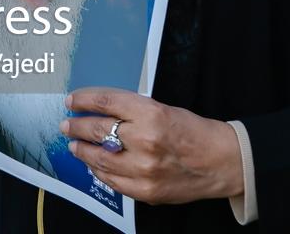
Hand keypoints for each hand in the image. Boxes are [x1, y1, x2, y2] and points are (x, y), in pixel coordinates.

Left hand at [62, 88, 242, 204]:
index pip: (107, 103)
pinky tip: (93, 164)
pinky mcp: (143, 190)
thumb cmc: (197, 134)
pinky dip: (98, 170)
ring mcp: (142, 169)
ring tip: (75, 145)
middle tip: (68, 124)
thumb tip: (104, 112)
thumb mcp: (167, 109)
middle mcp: (145, 141)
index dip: (85, 100)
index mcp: (152, 114)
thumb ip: (136, 111)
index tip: (73, 100)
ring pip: (98, 158)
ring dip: (82, 150)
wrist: (221, 162)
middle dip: (77, 126)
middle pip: (98, 130)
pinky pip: (110, 180)